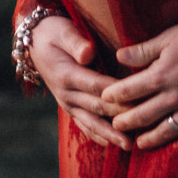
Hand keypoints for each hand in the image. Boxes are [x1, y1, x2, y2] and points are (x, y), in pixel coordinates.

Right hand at [30, 15, 129, 148]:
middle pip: (98, 107)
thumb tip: (88, 54)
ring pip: (91, 122)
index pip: (97, 86)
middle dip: (120, 117)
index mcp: (67, 74)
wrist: (34, 42)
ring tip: (128, 145)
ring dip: (110, 134)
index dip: (117, 95)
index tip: (138, 102)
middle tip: (143, 126)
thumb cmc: (53, 32)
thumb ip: (76, 43)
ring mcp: (67, 103)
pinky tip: (111, 145)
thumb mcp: (62, 31)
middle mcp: (66, 93)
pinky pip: (83, 125)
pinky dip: (97, 136)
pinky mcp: (70, 107)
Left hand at [101, 18, 177, 153]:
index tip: (105, 99)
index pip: (129, 91)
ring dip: (150, 139)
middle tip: (116, 126)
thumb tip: (118, 56)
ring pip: (166, 131)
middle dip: (126, 122)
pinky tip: (175, 150)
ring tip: (140, 144)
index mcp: (161, 76)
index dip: (114, 96)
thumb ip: (143, 50)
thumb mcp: (168, 37)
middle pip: (143, 115)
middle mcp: (175, 97)